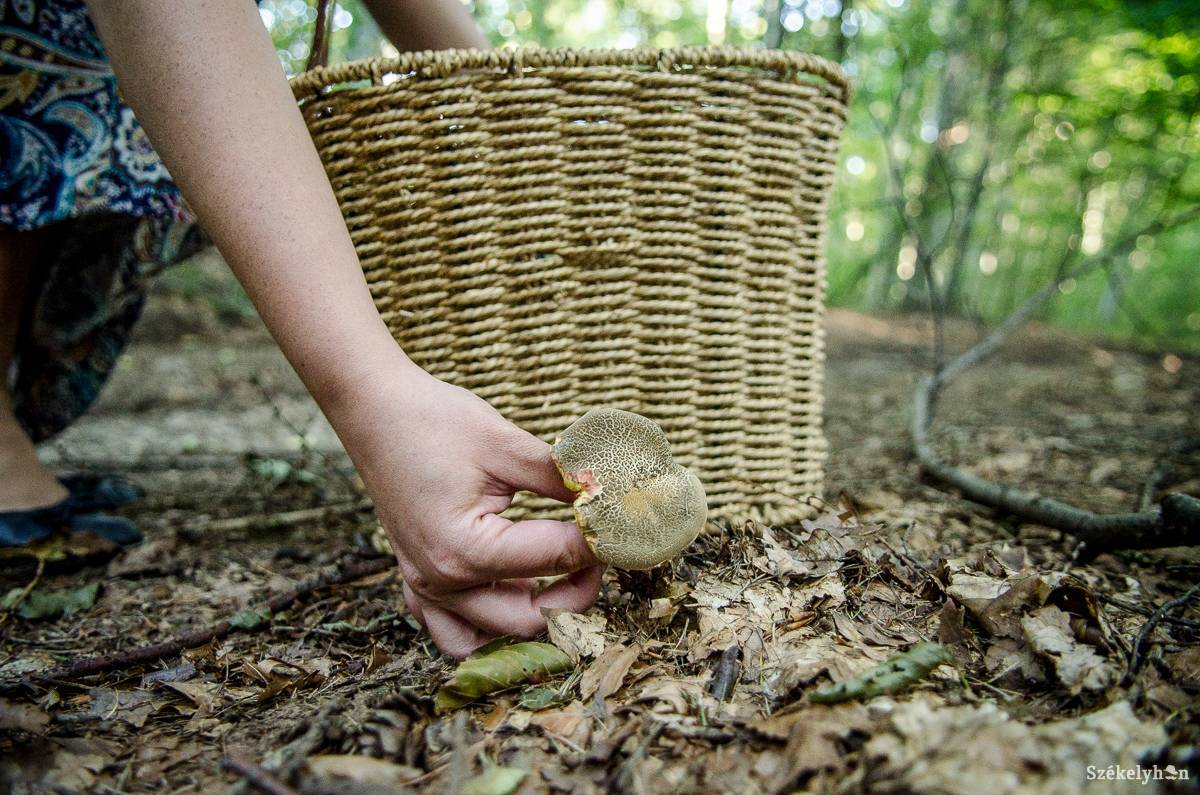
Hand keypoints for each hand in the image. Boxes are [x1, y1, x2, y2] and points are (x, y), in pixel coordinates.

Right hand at [330, 357, 603, 657]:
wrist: (374, 409)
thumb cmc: (433, 421)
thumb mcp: (506, 443)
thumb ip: (561, 478)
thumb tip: (609, 494)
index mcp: (466, 550)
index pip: (556, 560)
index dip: (599, 539)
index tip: (622, 519)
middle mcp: (442, 581)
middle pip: (532, 619)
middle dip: (577, 590)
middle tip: (598, 548)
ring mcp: (424, 586)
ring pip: (493, 637)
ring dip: (535, 616)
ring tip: (561, 576)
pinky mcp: (417, 580)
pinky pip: (453, 631)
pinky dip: (488, 625)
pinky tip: (513, 593)